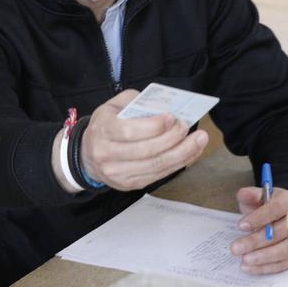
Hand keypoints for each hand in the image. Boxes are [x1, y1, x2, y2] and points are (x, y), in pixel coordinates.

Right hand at [81, 90, 210, 190]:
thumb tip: (163, 108)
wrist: (87, 155)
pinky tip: (190, 152)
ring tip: (199, 140)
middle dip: (172, 139)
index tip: (172, 117)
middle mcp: (106, 155)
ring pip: (155, 166)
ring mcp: (117, 174)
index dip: (153, 126)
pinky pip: (158, 175)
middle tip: (188, 127)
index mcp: (102, 130)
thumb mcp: (113, 105)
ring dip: (182, 153)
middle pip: (146, 151)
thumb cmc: (106, 125)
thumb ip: (136, 102)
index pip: (129, 131)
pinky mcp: (129, 185)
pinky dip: (178, 164)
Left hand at [228, 184, 287, 273]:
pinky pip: (284, 264)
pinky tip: (250, 268)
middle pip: (282, 232)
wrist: (283, 216)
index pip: (277, 208)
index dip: (259, 217)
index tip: (241, 225)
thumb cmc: (269, 206)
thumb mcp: (259, 196)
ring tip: (244, 260)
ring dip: (264, 257)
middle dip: (258, 241)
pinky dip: (267, 268)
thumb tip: (243, 194)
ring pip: (286, 251)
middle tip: (236, 248)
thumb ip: (250, 195)